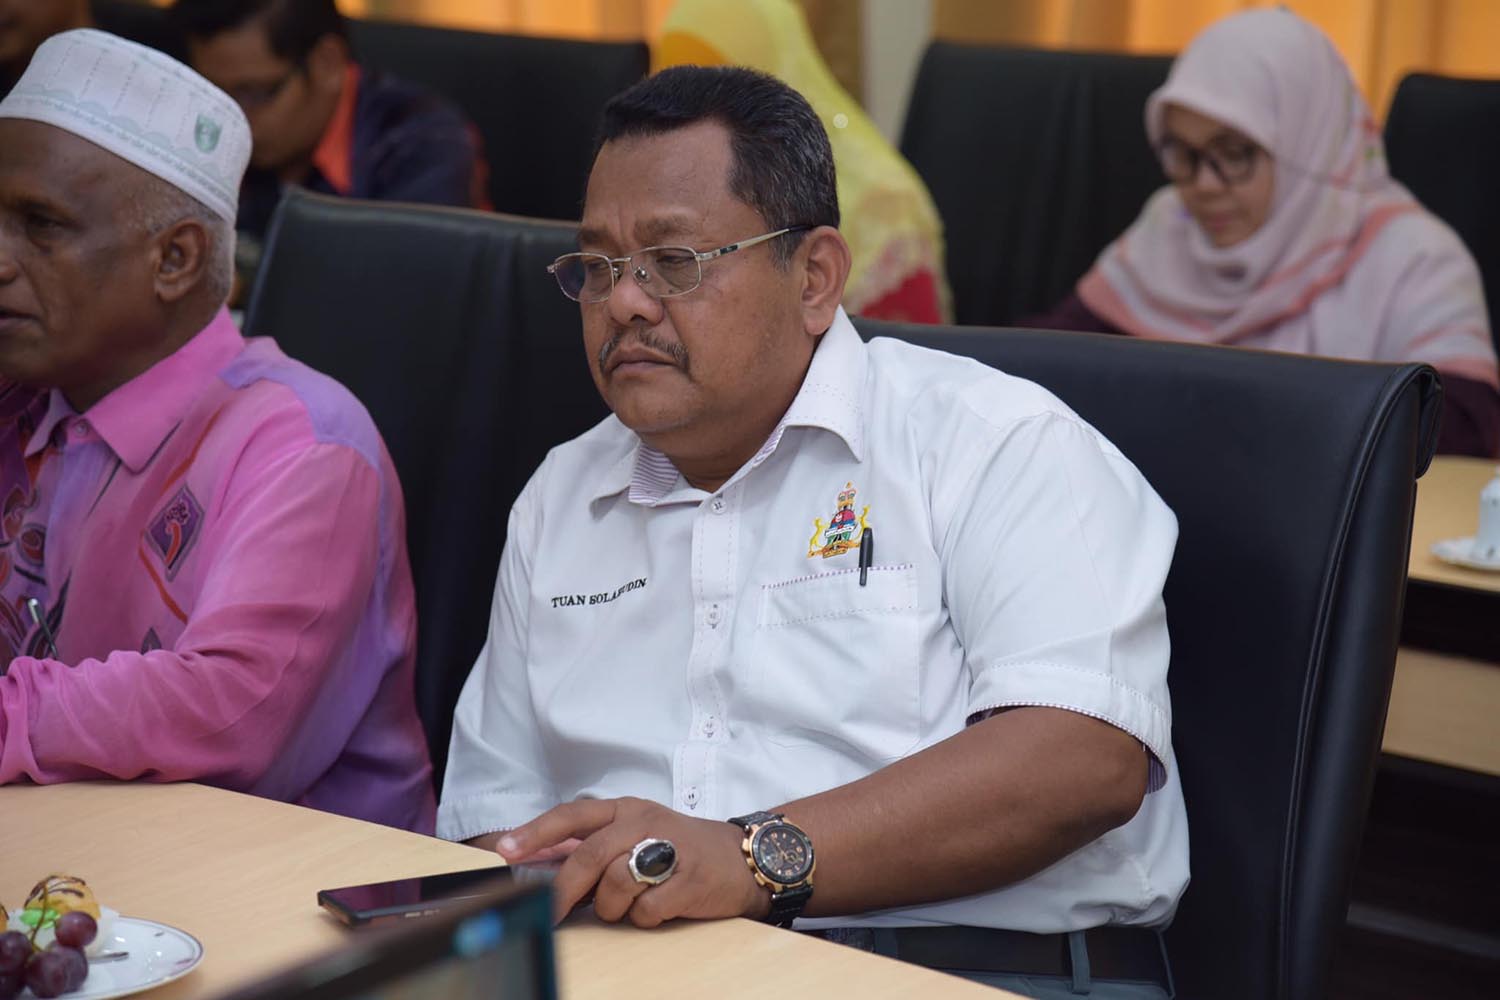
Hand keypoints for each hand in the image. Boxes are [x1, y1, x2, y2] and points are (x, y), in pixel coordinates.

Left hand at [497, 797, 769, 926]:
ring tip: (632, 904)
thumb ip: (591, 844)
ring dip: (614, 908)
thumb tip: (539, 858)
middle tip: (551, 914)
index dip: (537, 832)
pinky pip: (646, 909)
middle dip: (565, 890)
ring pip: (615, 886)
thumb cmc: (681, 849)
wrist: (744, 858)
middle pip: (590, 856)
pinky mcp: (689, 880)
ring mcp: (670, 849)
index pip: (573, 814)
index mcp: (627, 809)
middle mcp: (645, 822)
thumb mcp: (636, 834)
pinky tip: (661, 907)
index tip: (506, 850)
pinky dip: (646, 917)